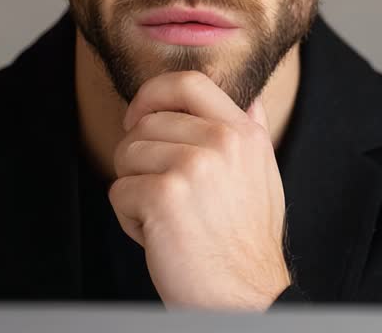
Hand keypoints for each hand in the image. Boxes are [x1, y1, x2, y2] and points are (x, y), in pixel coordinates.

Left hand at [109, 70, 290, 309]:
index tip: (139, 118)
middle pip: (146, 123)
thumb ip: (251, 133)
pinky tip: (160, 237)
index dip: (152, 95)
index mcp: (243, 133)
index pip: (187, 82)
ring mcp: (191, 166)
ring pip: (126, 155)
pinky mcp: (163, 196)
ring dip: (135, 191)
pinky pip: (118, 192)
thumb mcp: (263, 176)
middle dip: (139, 159)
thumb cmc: (246, 243)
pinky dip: (129, 220)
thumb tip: (249, 99)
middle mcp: (221, 142)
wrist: (246, 298)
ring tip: (166, 218)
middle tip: (162, 195)